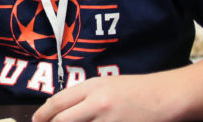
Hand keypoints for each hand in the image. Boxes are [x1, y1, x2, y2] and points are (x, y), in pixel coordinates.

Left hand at [32, 74, 174, 121]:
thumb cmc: (137, 90)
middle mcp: (97, 104)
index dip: (43, 114)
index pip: (58, 102)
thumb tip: (61, 109)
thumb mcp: (107, 85)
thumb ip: (85, 96)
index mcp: (92, 87)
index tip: (36, 121)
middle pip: (62, 120)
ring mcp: (109, 121)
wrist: (166, 97)